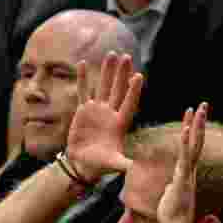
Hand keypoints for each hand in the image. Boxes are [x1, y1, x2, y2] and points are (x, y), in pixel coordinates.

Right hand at [65, 52, 143, 182]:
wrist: (83, 163)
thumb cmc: (101, 164)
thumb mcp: (114, 164)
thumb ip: (123, 164)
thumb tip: (135, 167)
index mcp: (120, 124)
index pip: (129, 103)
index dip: (133, 91)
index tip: (139, 76)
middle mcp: (110, 113)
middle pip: (118, 89)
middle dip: (122, 74)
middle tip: (126, 57)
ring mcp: (97, 110)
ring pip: (103, 86)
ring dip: (107, 71)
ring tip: (111, 54)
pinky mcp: (83, 110)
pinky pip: (84, 91)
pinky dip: (84, 78)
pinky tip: (84, 63)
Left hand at [157, 103, 207, 222]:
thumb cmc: (172, 217)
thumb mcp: (172, 196)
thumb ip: (173, 187)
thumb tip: (171, 185)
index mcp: (187, 174)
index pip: (191, 148)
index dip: (193, 132)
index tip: (194, 117)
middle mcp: (190, 171)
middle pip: (197, 142)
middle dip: (199, 122)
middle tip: (202, 104)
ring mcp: (188, 174)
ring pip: (193, 145)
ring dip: (195, 126)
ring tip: (197, 108)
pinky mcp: (183, 179)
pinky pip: (184, 157)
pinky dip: (185, 142)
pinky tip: (185, 128)